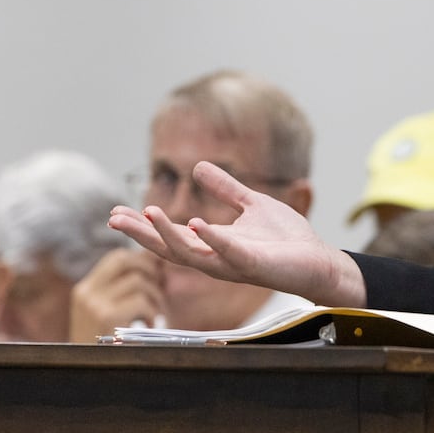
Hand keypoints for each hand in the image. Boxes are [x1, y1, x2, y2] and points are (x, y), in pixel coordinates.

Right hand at [68, 247, 166, 341]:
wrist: (87, 379)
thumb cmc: (108, 350)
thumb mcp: (109, 317)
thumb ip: (127, 292)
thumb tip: (160, 263)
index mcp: (84, 291)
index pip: (117, 257)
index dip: (143, 259)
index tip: (160, 272)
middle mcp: (86, 294)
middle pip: (126, 260)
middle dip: (151, 270)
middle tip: (163, 288)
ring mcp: (94, 305)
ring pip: (138, 281)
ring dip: (157, 296)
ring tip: (158, 314)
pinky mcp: (107, 318)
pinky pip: (142, 301)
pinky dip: (155, 312)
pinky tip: (153, 326)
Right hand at [109, 161, 367, 306]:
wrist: (319, 260)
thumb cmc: (287, 240)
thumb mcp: (251, 204)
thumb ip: (226, 188)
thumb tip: (199, 167)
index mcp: (212, 243)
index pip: (170, 235)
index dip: (143, 225)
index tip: (115, 213)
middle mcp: (216, 257)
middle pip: (169, 248)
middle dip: (141, 234)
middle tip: (114, 219)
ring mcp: (233, 264)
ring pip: (191, 254)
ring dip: (167, 234)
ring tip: (148, 213)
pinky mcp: (254, 265)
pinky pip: (228, 253)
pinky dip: (212, 239)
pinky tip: (196, 223)